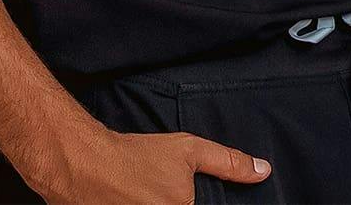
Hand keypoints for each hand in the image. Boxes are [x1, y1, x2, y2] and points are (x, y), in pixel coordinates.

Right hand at [36, 124, 272, 203]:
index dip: (208, 204)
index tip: (192, 194)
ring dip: (163, 204)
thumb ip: (228, 164)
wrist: (86, 166)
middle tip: (164, 190)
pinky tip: (141, 200)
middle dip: (185, 202)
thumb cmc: (139, 156)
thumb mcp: (189, 151)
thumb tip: (264, 172)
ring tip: (150, 193)